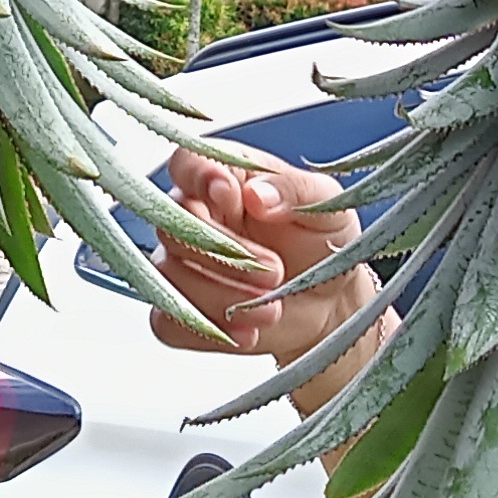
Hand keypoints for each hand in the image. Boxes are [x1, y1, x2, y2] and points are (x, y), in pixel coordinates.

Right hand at [149, 154, 381, 415]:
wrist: (329, 298)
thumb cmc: (322, 240)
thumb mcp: (325, 206)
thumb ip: (294, 190)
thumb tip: (257, 194)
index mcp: (224, 177)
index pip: (186, 163)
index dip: (199, 178)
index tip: (232, 198)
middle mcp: (193, 217)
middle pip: (174, 226)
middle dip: (224, 255)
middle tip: (275, 272)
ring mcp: (181, 264)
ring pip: (169, 277)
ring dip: (221, 297)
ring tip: (272, 308)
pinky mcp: (180, 311)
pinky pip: (168, 322)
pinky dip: (205, 331)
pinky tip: (245, 333)